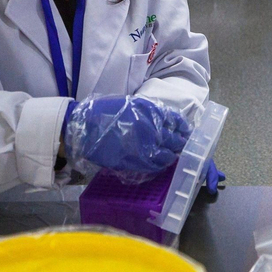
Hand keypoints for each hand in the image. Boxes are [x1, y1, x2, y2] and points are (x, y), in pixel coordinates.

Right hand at [62, 95, 190, 175]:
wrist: (85, 127)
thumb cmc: (106, 111)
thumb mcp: (132, 104)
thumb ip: (151, 113)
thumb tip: (166, 124)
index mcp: (152, 112)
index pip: (177, 122)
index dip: (183, 128)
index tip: (186, 131)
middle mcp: (153, 130)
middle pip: (175, 140)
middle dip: (180, 144)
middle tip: (181, 146)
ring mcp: (146, 147)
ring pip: (167, 156)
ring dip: (171, 157)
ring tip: (171, 156)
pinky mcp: (136, 162)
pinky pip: (154, 167)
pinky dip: (159, 166)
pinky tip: (159, 164)